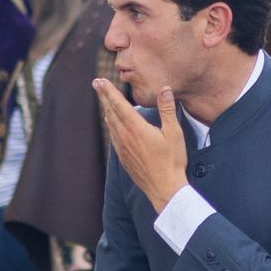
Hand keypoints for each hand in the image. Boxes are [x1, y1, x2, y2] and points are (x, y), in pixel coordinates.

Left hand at [93, 80, 186, 209]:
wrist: (164, 189)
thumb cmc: (172, 162)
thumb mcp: (174, 133)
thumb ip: (167, 110)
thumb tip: (165, 89)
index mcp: (136, 129)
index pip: (119, 105)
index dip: (109, 91)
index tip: (100, 80)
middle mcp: (125, 137)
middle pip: (111, 112)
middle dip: (104, 96)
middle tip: (96, 83)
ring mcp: (122, 149)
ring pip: (110, 124)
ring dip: (106, 110)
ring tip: (104, 100)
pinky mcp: (123, 158)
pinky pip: (113, 136)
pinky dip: (111, 125)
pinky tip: (112, 124)